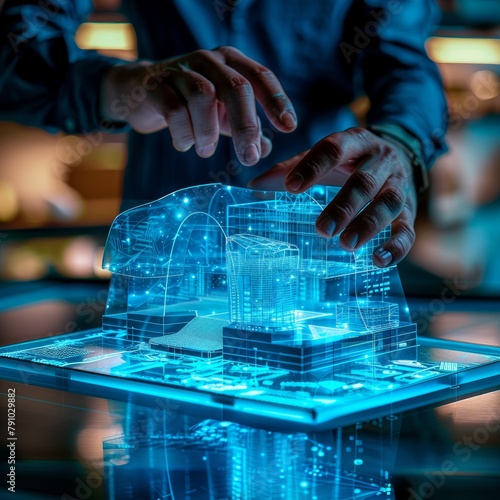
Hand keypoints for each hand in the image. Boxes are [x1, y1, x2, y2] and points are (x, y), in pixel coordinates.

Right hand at [101, 46, 296, 165]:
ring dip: (209, 132)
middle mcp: (208, 60)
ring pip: (203, 96)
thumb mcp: (222, 113)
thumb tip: (265, 148)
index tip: (289, 127)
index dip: (276, 101)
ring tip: (206, 151)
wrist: (141, 90)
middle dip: (246, 126)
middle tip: (250, 157)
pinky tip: (185, 145)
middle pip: (235, 87)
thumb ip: (244, 127)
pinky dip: (184, 134)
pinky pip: (174, 110)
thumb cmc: (190, 101)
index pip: (260, 76)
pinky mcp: (156, 85)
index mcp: (230, 62)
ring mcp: (180, 70)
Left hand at [249, 127, 417, 266]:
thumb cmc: (350, 160)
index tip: (291, 187)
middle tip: (322, 229)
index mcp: (355, 142)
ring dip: (369, 225)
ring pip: (389, 203)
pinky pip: (408, 228)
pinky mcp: (409, 210)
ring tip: (346, 245)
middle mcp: (380, 161)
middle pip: (364, 182)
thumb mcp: (325, 156)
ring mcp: (398, 185)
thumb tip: (252, 186)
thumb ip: (292, 168)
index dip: (312, 167)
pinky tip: (378, 260)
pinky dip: (397, 245)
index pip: (334, 149)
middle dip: (344, 206)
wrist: (401, 152)